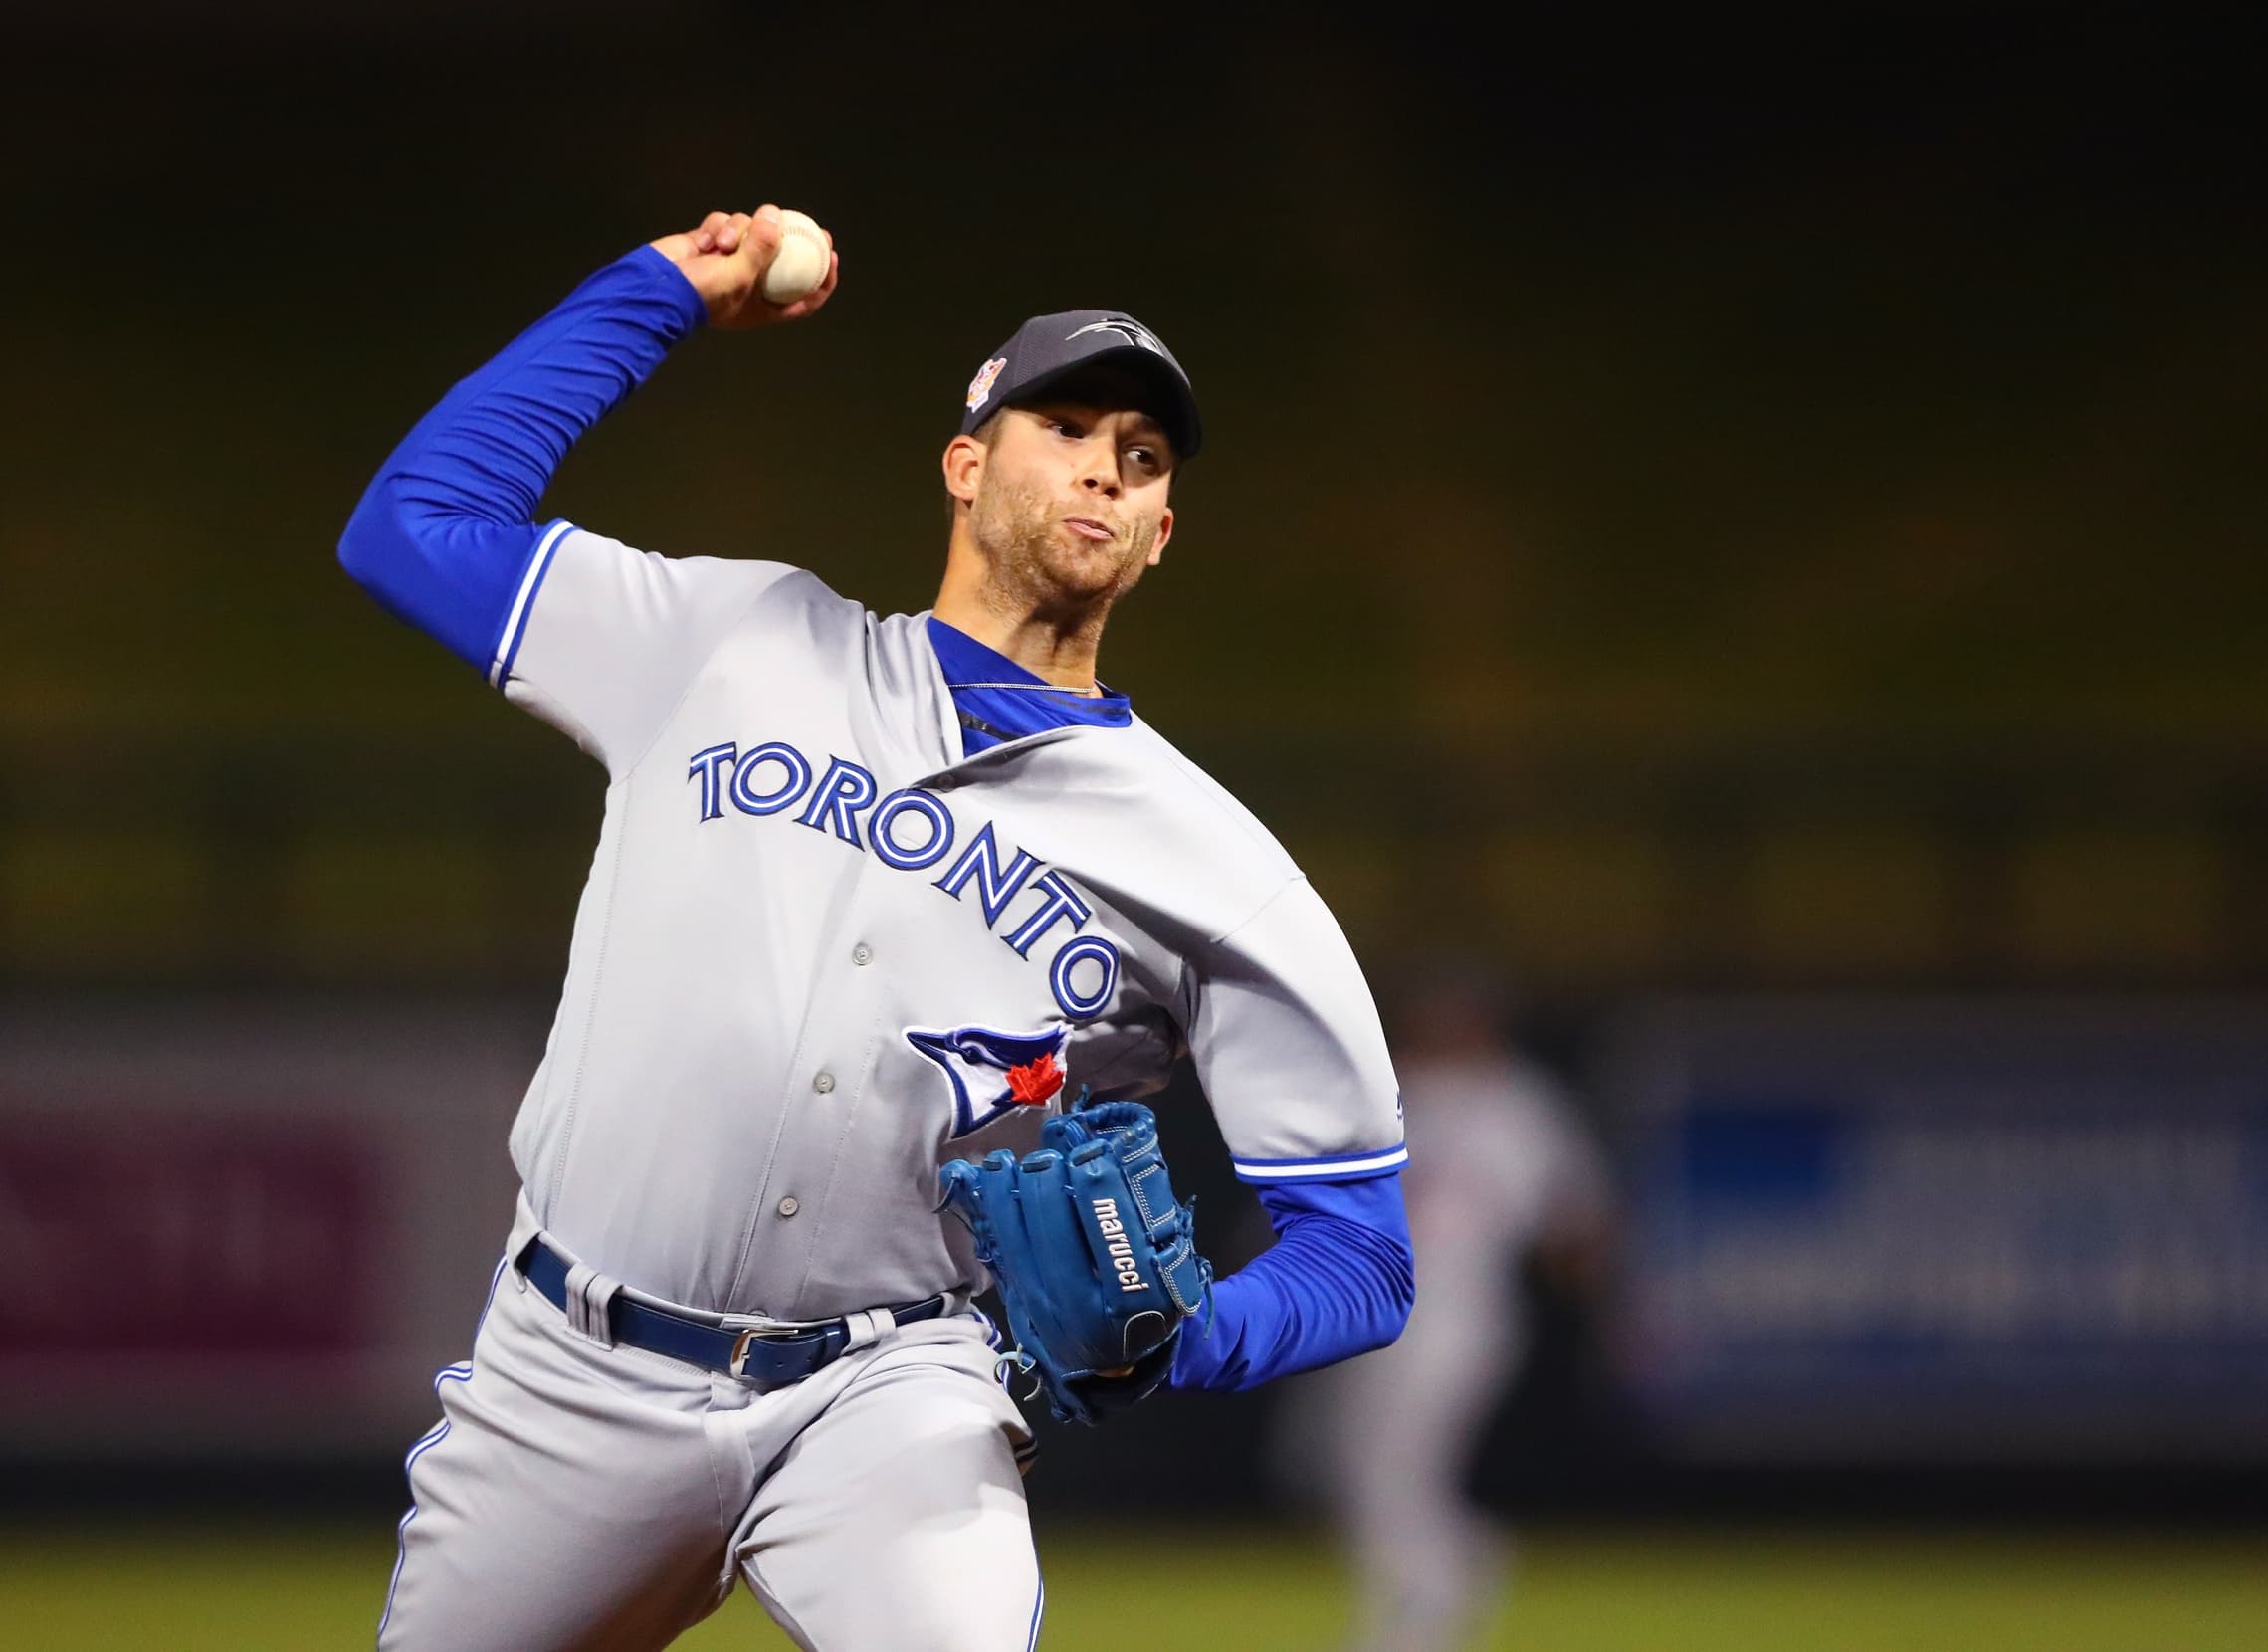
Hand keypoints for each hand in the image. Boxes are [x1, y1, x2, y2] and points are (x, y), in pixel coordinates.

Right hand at [649, 205, 838, 330]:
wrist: (656, 287)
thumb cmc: (702, 293)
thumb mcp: (741, 274)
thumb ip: (763, 247)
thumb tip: (776, 217)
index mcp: (763, 306)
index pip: (803, 298)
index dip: (821, 280)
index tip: (831, 257)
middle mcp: (750, 284)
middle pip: (782, 258)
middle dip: (792, 239)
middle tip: (807, 224)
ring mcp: (730, 262)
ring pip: (751, 232)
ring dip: (739, 232)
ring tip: (722, 245)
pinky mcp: (711, 243)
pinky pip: (726, 224)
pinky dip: (717, 228)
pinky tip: (705, 242)